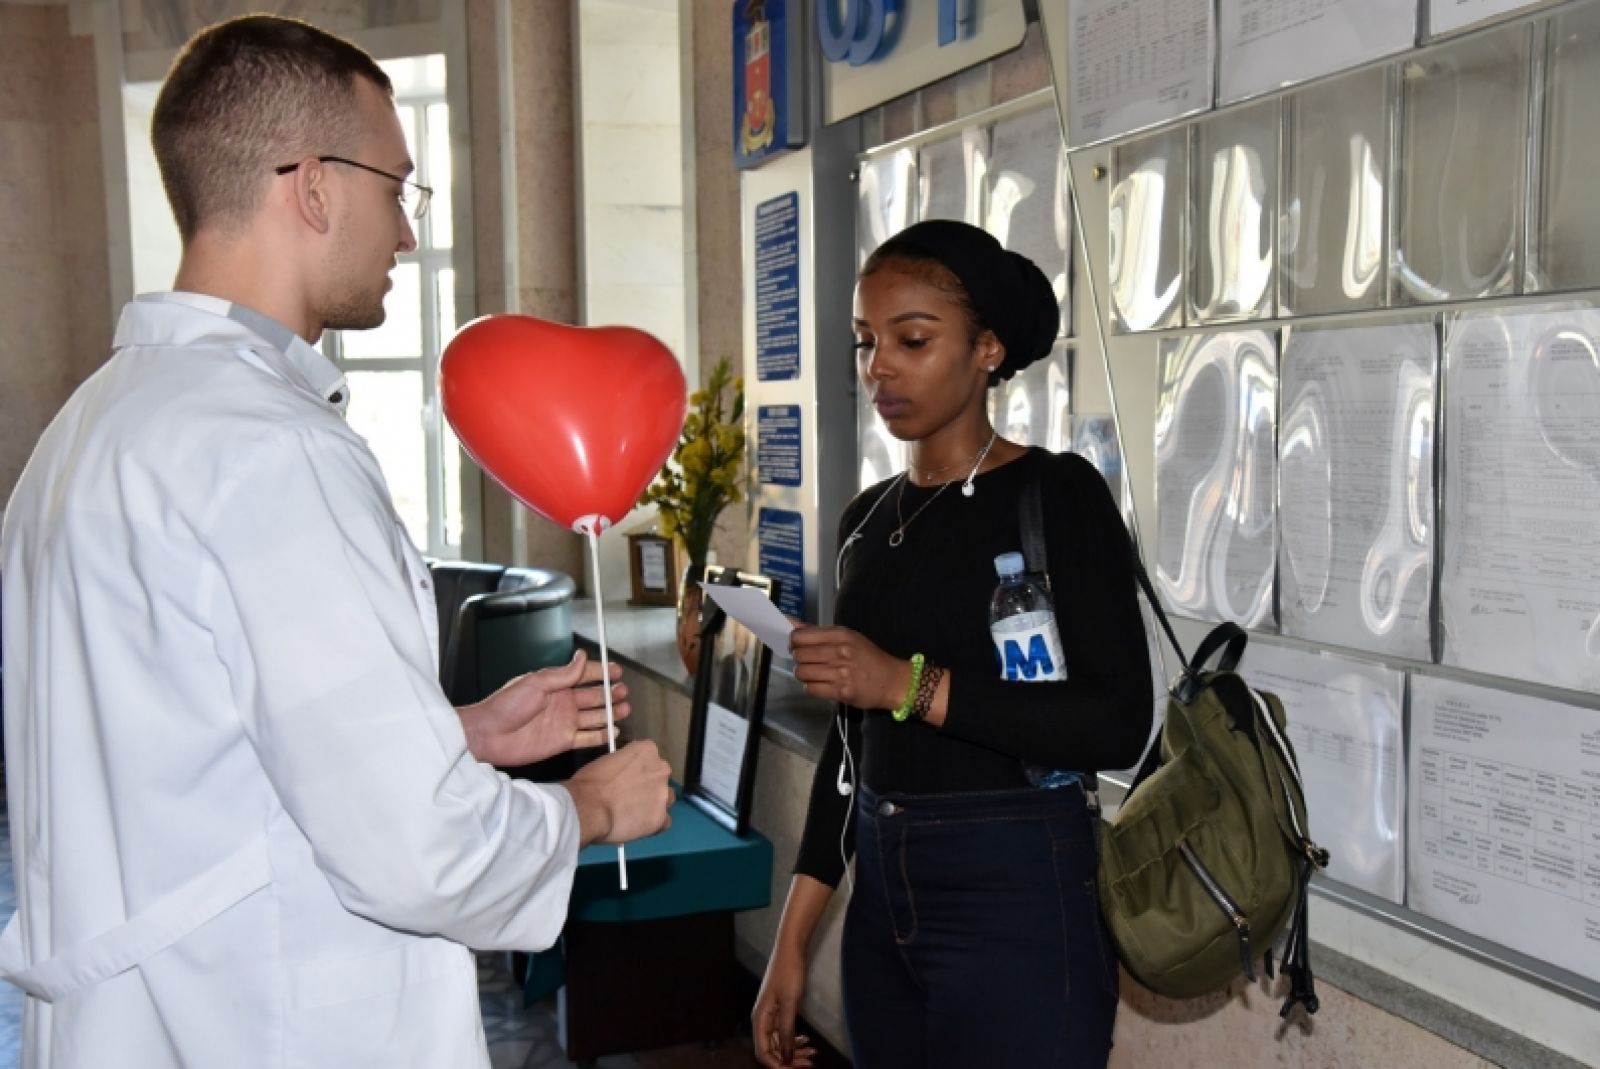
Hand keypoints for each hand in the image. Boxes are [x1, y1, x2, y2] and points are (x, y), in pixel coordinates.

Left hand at [457, 651, 628, 766]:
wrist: (488, 735)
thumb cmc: (506, 706)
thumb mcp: (536, 683)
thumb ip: (563, 673)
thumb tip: (582, 655)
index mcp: (555, 685)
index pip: (583, 675)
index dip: (601, 672)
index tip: (617, 671)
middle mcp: (562, 702)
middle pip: (593, 696)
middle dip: (610, 693)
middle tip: (624, 691)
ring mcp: (564, 722)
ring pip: (594, 717)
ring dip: (610, 713)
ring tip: (625, 709)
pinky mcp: (562, 742)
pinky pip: (587, 738)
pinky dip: (601, 735)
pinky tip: (613, 731)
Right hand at [563, 740, 673, 844]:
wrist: (588, 808)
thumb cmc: (590, 782)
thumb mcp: (607, 761)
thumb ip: (624, 765)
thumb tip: (624, 774)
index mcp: (647, 750)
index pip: (650, 757)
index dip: (638, 769)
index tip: (628, 777)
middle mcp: (661, 769)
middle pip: (660, 777)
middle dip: (649, 785)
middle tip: (631, 796)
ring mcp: (663, 794)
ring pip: (666, 799)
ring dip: (655, 804)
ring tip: (635, 813)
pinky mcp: (661, 818)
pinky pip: (664, 822)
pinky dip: (654, 824)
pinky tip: (639, 826)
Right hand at [752, 943, 816, 1067]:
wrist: (791, 949)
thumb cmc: (788, 971)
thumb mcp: (789, 1003)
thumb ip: (786, 1030)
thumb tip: (786, 1056)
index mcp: (759, 1019)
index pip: (763, 1053)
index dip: (778, 1066)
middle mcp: (762, 1020)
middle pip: (772, 1050)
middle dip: (790, 1060)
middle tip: (809, 1064)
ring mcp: (770, 1016)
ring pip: (779, 1043)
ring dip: (794, 1051)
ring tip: (812, 1054)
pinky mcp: (779, 1011)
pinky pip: (784, 1033)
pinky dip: (795, 1040)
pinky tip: (806, 1042)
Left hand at [789, 624, 906, 710]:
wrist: (892, 680)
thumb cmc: (868, 657)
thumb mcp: (847, 637)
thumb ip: (817, 631)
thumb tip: (789, 622)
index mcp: (840, 635)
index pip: (800, 636)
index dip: (794, 642)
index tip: (797, 646)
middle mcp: (839, 652)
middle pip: (799, 655)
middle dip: (800, 660)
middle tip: (809, 662)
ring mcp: (840, 673)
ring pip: (802, 673)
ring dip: (805, 675)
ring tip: (815, 674)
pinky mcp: (841, 692)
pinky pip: (811, 689)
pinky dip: (812, 687)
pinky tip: (821, 684)